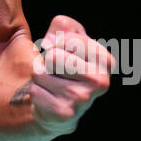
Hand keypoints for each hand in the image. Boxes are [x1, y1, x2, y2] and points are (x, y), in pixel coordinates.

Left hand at [12, 15, 112, 135]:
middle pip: (53, 57)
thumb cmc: (65, 64)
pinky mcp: (64, 115)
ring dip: (40, 78)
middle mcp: (100, 82)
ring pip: (40, 74)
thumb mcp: (69, 37)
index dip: (60, 43)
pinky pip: (35, 92)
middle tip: (57, 72)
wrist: (57, 104)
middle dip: (47, 61)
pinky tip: (49, 99)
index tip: (67, 53)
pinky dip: (36, 93)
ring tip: (53, 85)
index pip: (70, 39)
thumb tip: (50, 42)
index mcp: (106, 62)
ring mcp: (83, 100)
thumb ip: (63, 25)